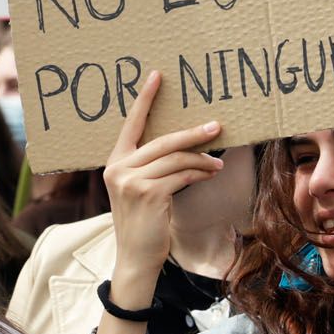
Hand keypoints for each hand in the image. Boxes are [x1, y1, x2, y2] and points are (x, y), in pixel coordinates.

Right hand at [102, 72, 223, 287]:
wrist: (135, 257)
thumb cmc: (142, 222)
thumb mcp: (138, 189)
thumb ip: (150, 166)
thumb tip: (186, 145)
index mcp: (114, 162)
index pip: (131, 124)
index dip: (145, 99)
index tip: (157, 75)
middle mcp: (119, 168)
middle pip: (162, 140)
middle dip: (192, 133)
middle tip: (216, 125)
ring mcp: (131, 181)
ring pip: (176, 158)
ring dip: (201, 158)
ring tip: (218, 162)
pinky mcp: (148, 194)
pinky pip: (182, 175)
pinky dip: (199, 172)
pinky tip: (210, 172)